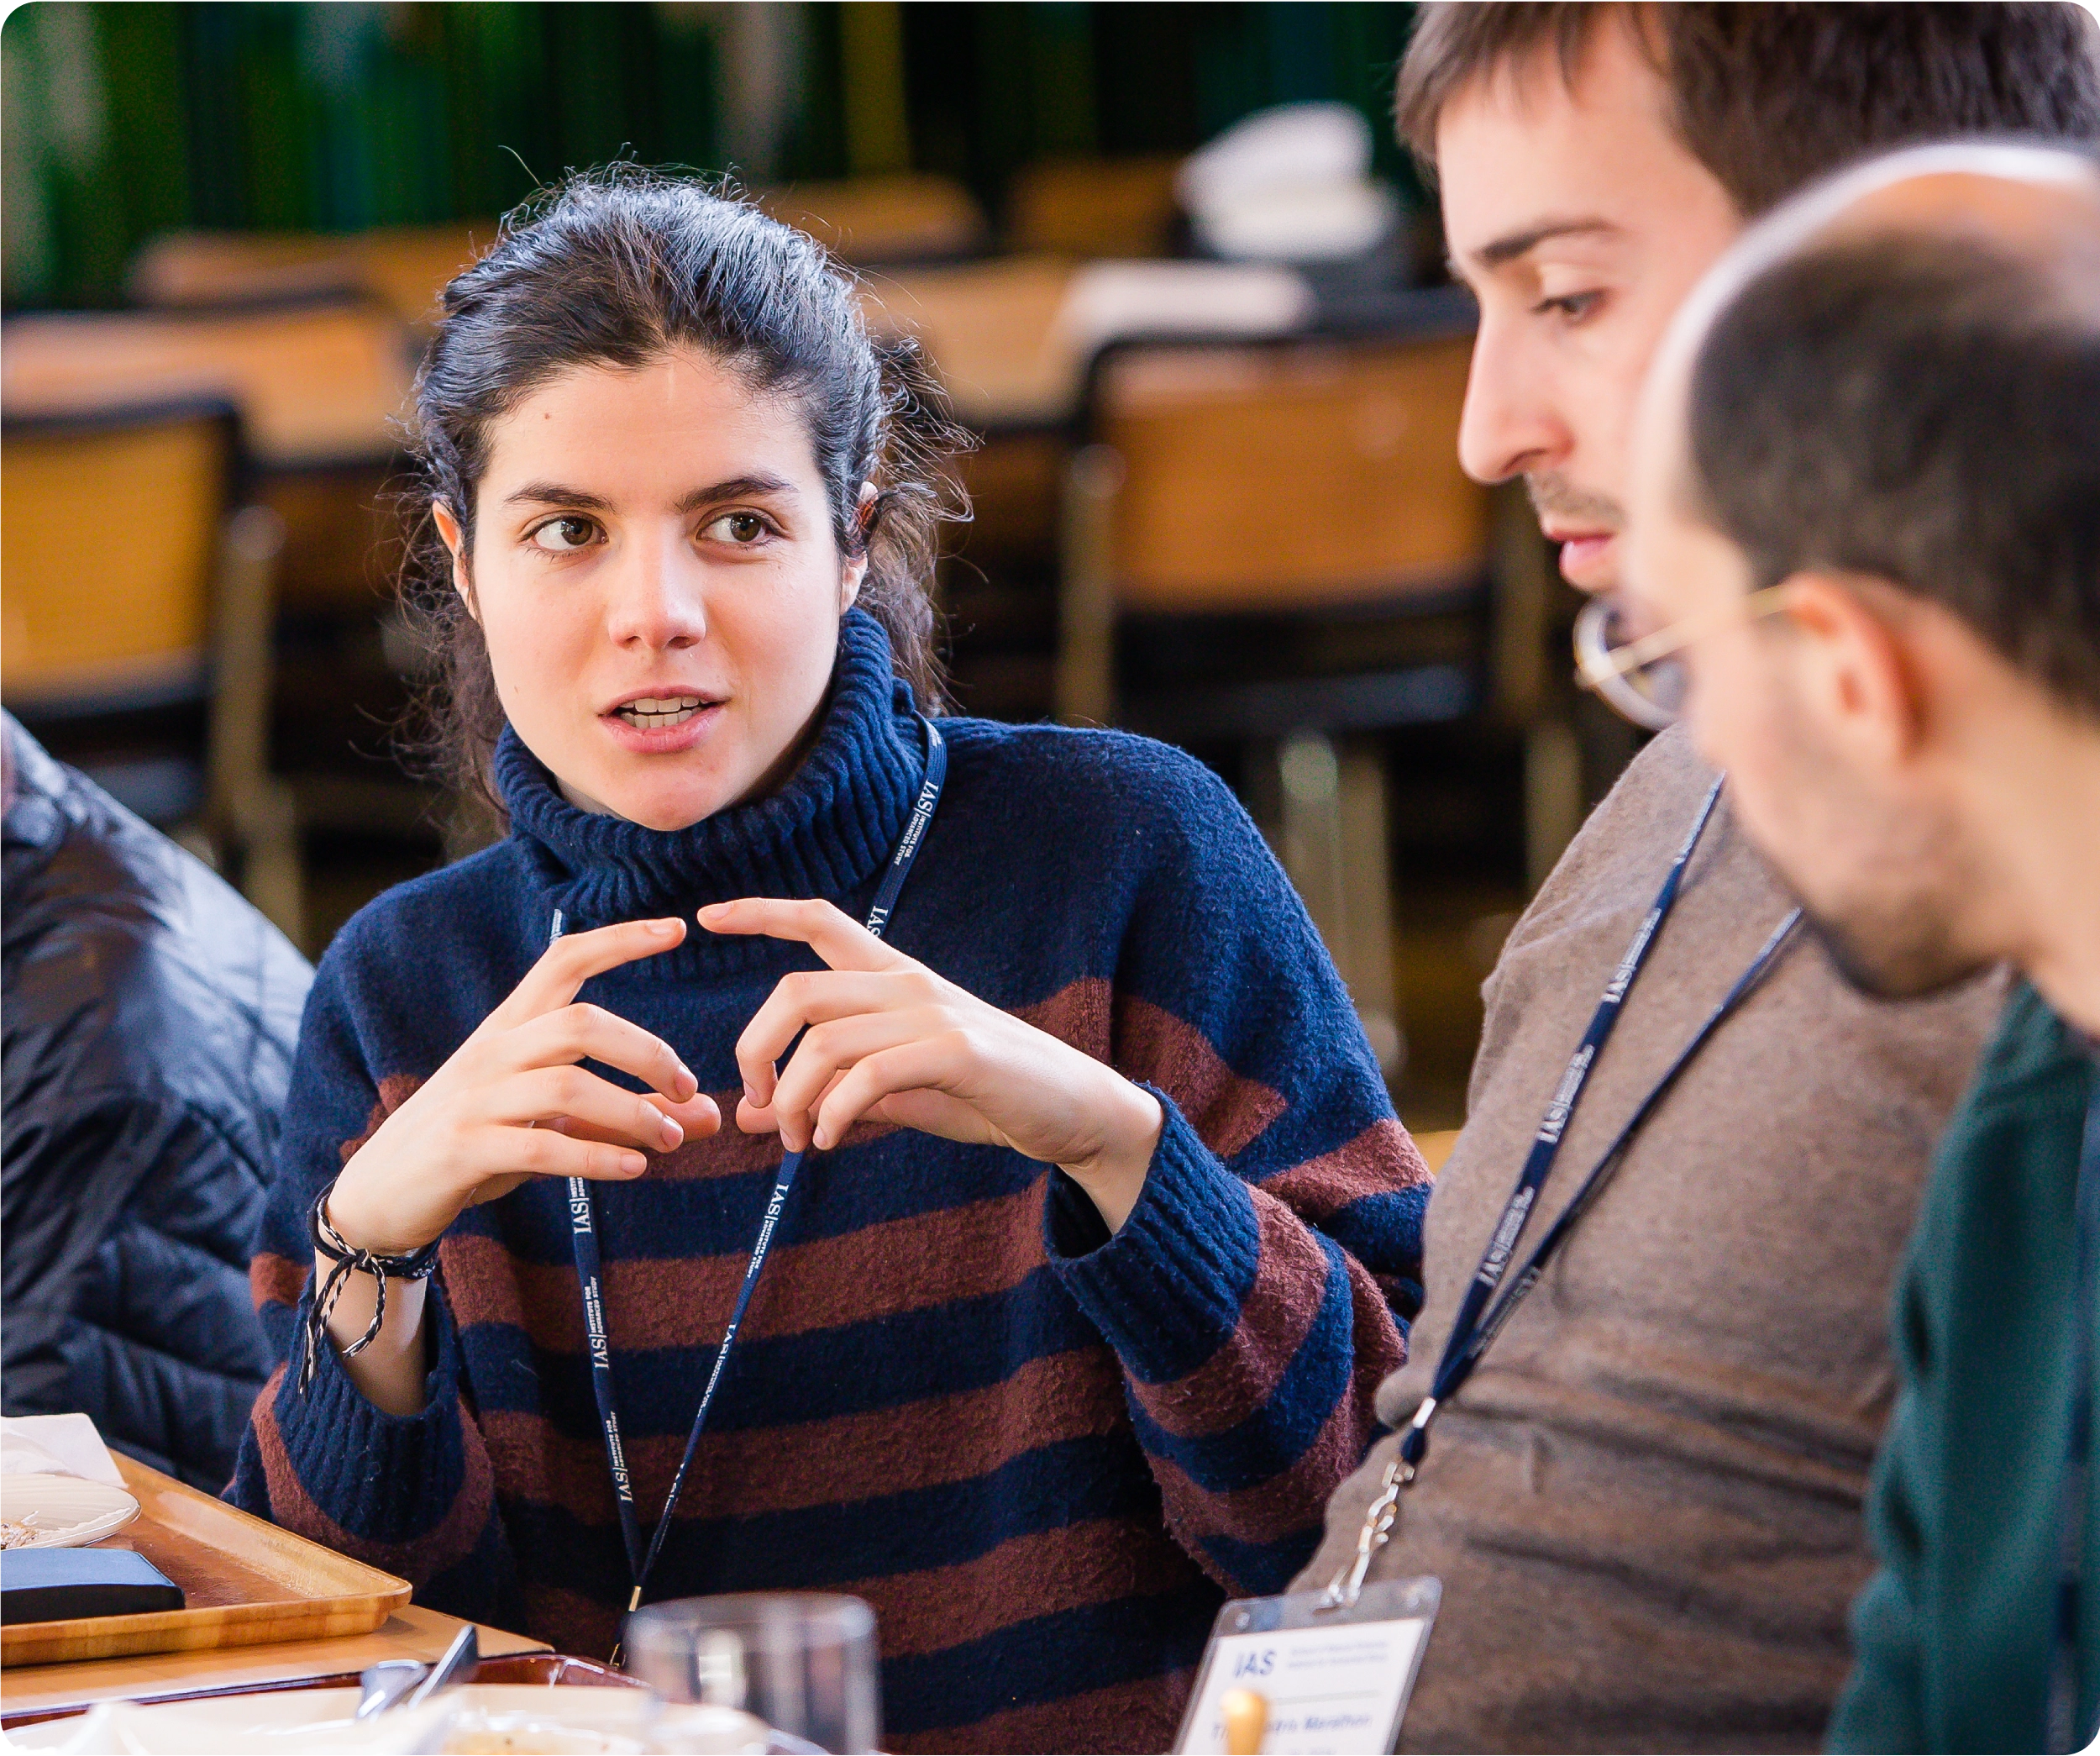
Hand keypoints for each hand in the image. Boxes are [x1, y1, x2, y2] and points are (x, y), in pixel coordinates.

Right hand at [327, 918, 722, 1256]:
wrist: (380, 1195)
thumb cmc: (477, 1145)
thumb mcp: (553, 1122)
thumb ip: (626, 1112)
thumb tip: (709, 1116)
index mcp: (511, 1028)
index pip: (564, 961)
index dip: (620, 940)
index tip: (678, 928)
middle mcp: (493, 1053)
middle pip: (580, 1023)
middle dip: (646, 1051)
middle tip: (688, 1087)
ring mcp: (474, 1100)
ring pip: (565, 1086)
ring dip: (631, 1113)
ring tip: (669, 1140)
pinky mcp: (463, 1150)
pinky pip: (539, 1147)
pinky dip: (595, 1157)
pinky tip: (633, 1168)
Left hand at [700, 899, 1163, 1230]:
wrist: (1070, 1109)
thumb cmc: (982, 1095)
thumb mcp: (894, 1094)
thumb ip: (827, 1095)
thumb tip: (753, 1116)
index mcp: (893, 979)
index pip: (818, 921)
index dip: (759, 914)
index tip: (705, 918)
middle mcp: (907, 984)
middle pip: (796, 991)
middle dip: (756, 1049)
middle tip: (760, 1105)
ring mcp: (932, 1013)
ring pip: (824, 1040)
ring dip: (794, 1099)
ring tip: (800, 1142)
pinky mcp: (956, 1051)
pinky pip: (867, 1075)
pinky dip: (835, 1113)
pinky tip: (832, 1140)